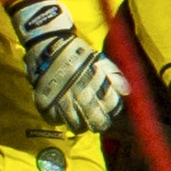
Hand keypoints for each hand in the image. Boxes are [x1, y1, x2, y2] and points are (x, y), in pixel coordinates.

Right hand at [5, 0, 126, 134]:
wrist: (50, 44)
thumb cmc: (79, 54)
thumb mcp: (101, 61)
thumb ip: (115, 76)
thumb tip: (126, 92)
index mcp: (96, 83)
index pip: (111, 107)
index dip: (112, 111)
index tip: (110, 111)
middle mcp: (80, 94)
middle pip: (95, 122)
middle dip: (99, 124)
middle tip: (97, 122)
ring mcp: (61, 100)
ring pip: (76, 126)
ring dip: (81, 126)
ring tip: (81, 121)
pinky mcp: (44, 102)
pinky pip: (54, 121)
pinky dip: (60, 121)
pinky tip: (63, 115)